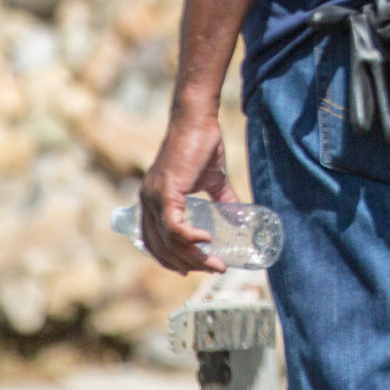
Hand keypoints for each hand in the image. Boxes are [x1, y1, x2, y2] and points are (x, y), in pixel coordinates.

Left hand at [139, 107, 232, 274]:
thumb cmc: (203, 145)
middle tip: (213, 268)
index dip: (171, 260)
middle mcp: (148, 203)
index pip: (155, 242)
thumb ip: (222, 201)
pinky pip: (174, 227)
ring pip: (169, 242)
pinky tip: (207, 241)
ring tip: (216, 262)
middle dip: (188, 264)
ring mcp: (154, 198)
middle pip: (162, 248)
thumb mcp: (212, 180)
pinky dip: (190, 239)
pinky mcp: (165, 192)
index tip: (192, 270)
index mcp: (153, 201)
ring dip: (194, 257)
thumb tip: (241, 219)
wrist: (197, 120)